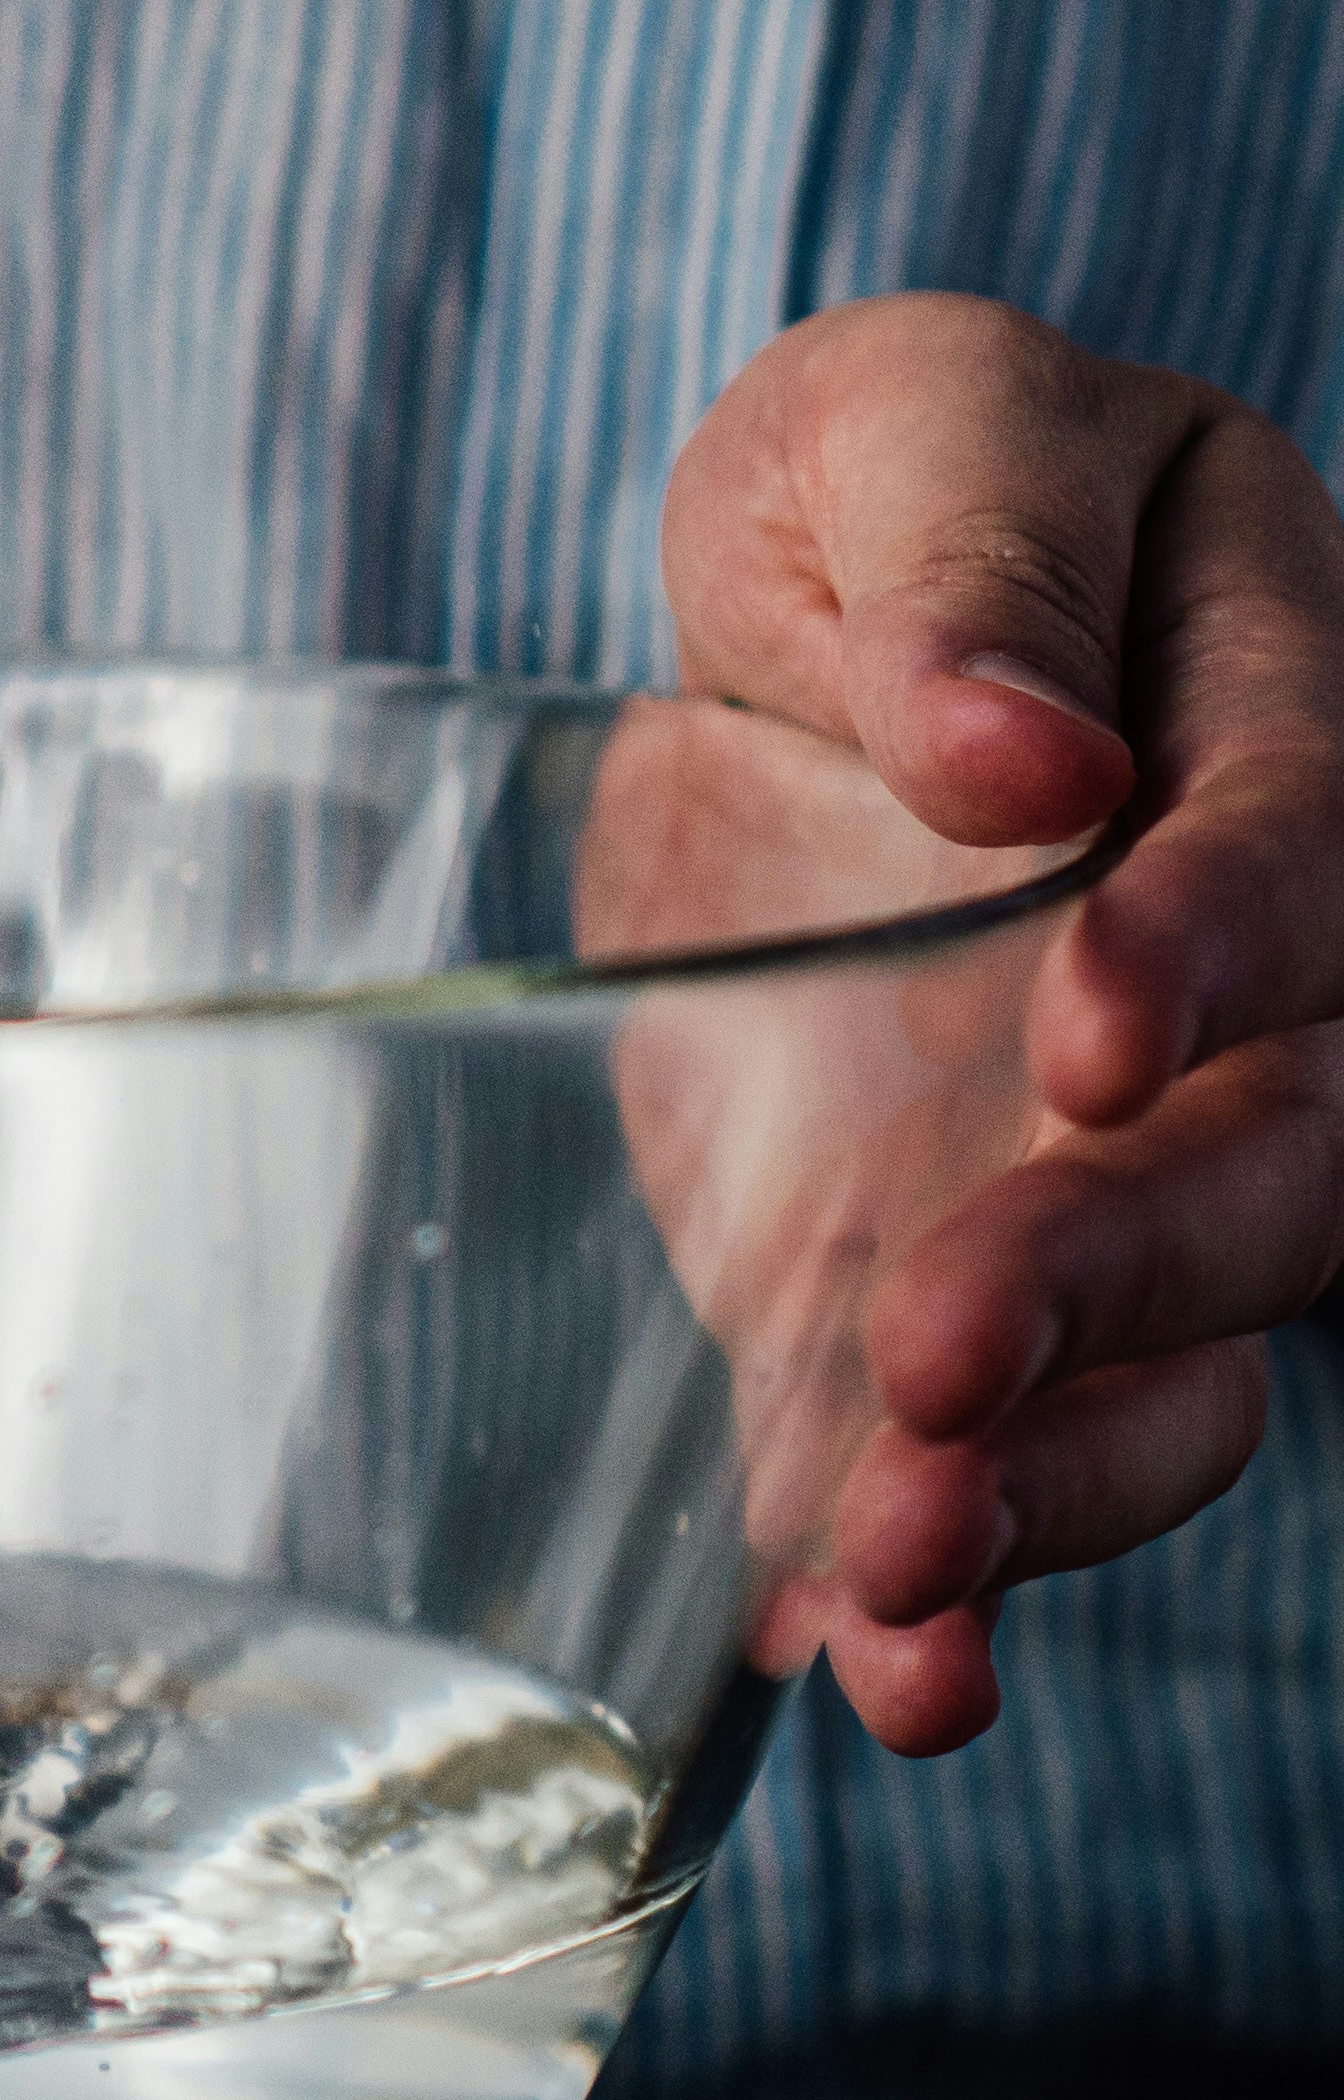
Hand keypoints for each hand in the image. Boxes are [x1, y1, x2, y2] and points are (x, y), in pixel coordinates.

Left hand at [663, 296, 1343, 1753]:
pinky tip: (874, 1673)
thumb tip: (1021, 755)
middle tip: (932, 1353)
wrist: (804, 645)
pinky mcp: (1003, 1278)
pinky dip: (961, 1583)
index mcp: (1277, 708)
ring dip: (1055, 1483)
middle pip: (1279, 1158)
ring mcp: (1149, 1161)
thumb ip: (966, 555)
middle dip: (1123, 1273)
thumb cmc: (882, 497)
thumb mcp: (900, 427)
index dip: (1220, 951)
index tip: (1085, 1035)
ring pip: (1191, 1357)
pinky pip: (1035, 1454)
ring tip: (896, 1577)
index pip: (1301, 847)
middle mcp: (1267, 983)